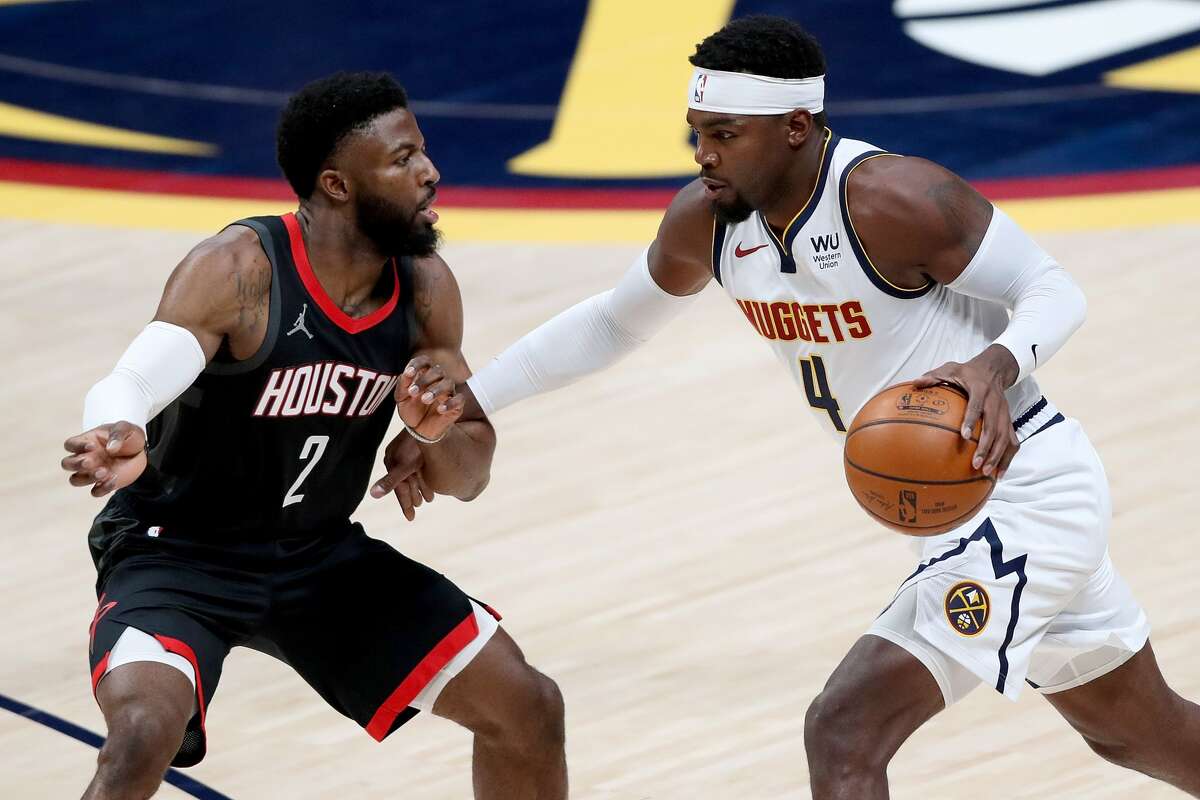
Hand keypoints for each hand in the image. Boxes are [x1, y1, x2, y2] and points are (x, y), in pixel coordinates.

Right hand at [61, 422, 147, 496]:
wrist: (142, 452)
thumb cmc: (129, 437)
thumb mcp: (126, 428)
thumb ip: (118, 434)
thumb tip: (110, 448)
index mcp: (87, 442)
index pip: (70, 444)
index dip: (76, 446)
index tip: (93, 446)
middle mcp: (86, 457)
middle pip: (66, 464)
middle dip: (75, 464)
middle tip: (90, 462)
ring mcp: (92, 472)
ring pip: (75, 480)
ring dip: (87, 478)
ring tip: (105, 471)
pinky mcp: (103, 483)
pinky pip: (95, 492)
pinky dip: (102, 488)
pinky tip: (114, 479)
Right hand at [370, 430, 433, 520]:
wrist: (428, 420)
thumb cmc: (417, 445)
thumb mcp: (405, 466)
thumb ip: (391, 481)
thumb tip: (373, 494)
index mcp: (393, 463)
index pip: (399, 489)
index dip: (405, 505)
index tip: (411, 518)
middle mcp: (397, 458)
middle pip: (405, 483)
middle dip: (412, 497)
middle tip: (418, 510)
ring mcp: (406, 452)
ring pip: (412, 475)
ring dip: (420, 488)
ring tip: (428, 499)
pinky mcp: (415, 445)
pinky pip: (417, 466)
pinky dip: (424, 476)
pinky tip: (431, 481)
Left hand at [396, 354, 465, 443]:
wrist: (419, 430)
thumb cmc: (411, 410)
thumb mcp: (402, 398)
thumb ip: (403, 385)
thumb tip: (406, 373)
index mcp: (425, 374)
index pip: (425, 361)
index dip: (418, 364)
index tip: (409, 372)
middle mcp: (438, 380)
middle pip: (437, 371)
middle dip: (424, 380)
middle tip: (412, 392)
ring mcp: (449, 392)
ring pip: (448, 383)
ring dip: (436, 390)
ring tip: (425, 400)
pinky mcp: (457, 405)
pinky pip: (459, 400)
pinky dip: (451, 403)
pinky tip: (440, 409)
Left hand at [913, 347, 1019, 478]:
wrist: (994, 369)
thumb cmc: (968, 372)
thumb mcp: (950, 369)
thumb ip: (933, 377)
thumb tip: (915, 383)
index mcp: (980, 389)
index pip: (977, 406)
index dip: (971, 420)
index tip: (963, 435)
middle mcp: (995, 403)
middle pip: (993, 427)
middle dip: (986, 447)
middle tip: (975, 464)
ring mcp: (1004, 414)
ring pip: (1005, 437)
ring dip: (997, 456)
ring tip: (986, 472)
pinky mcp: (1008, 421)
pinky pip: (1012, 441)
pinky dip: (1007, 458)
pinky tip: (998, 473)